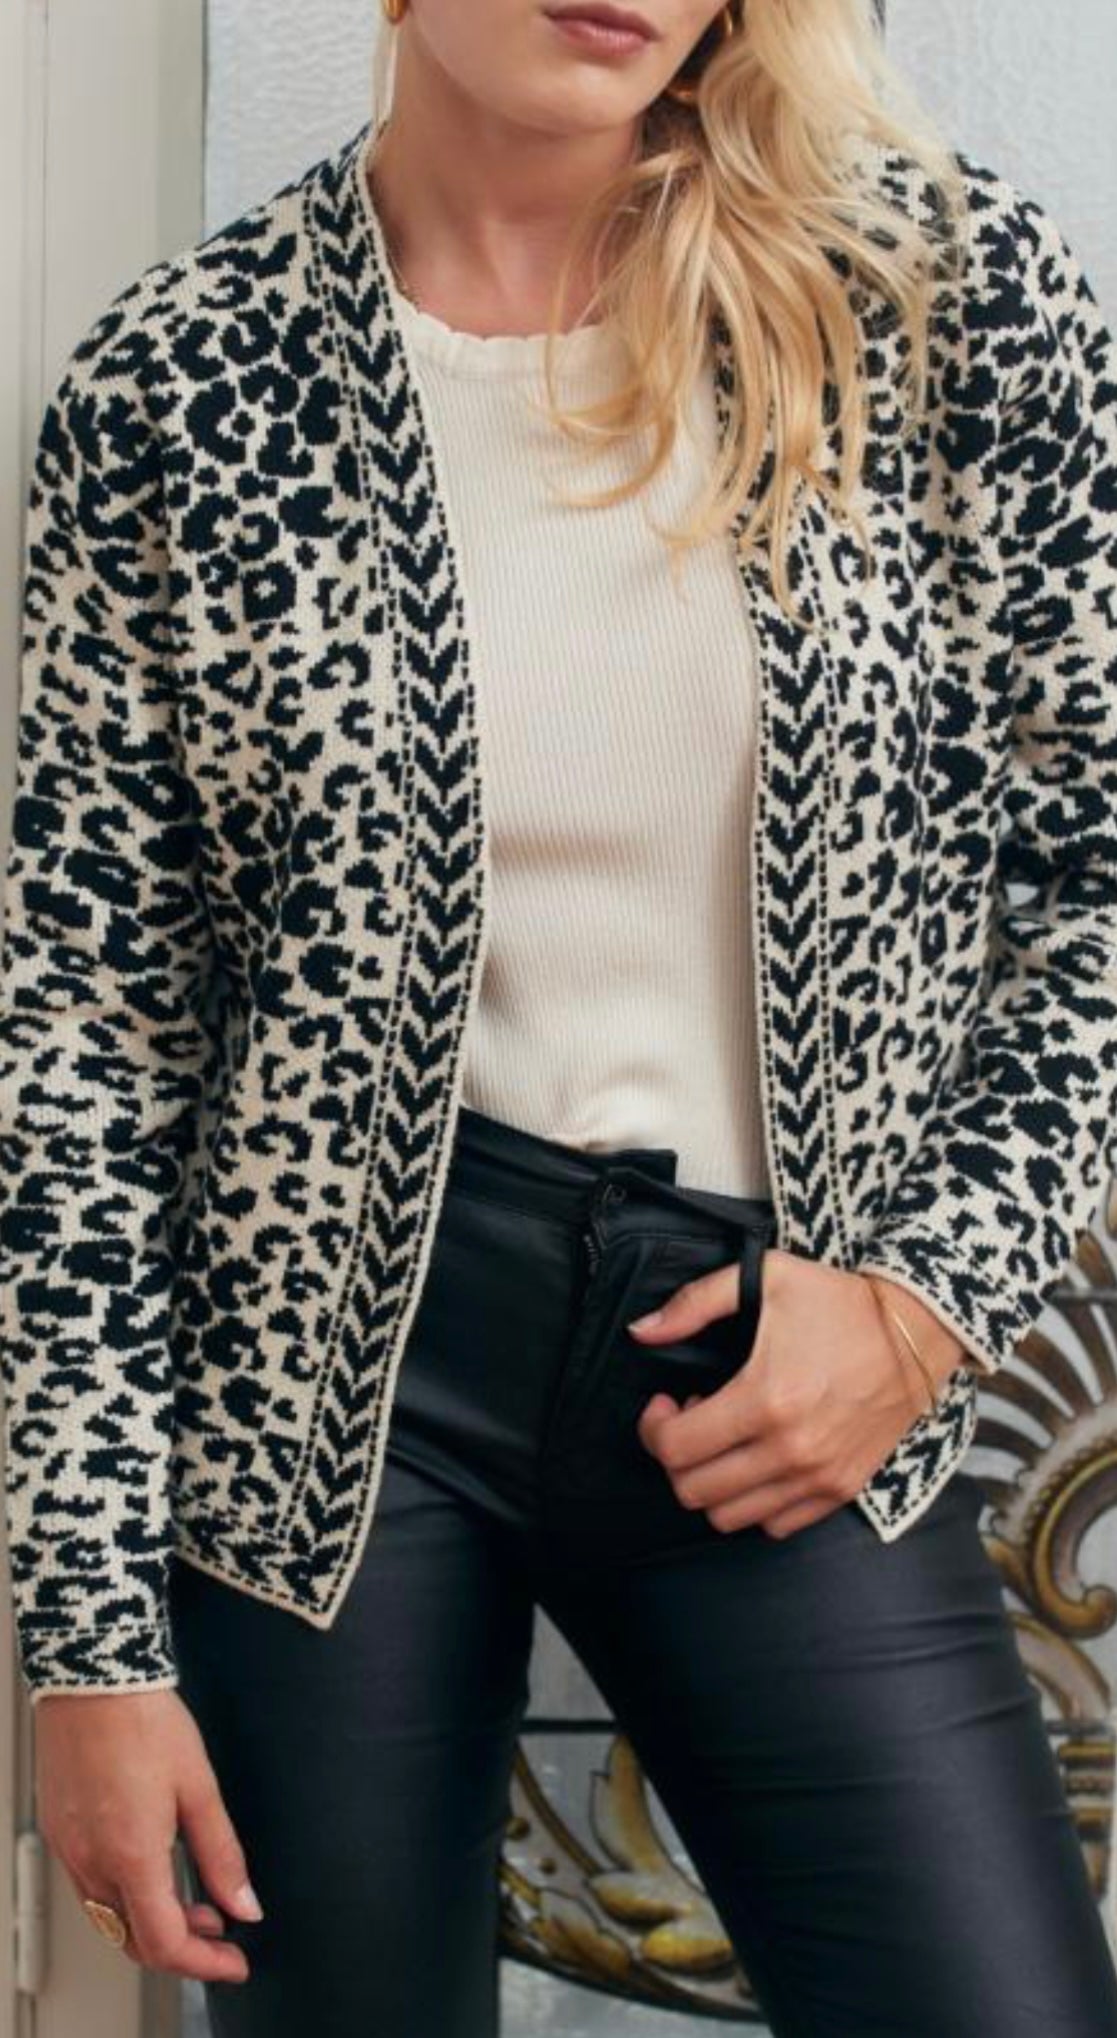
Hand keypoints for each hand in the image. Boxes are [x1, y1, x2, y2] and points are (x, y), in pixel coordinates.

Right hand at [34, 1688, 260, 1982]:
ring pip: (110, 1919)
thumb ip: (222, 1854)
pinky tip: (154, 1872)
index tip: (234, 1961)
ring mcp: (70, 1849)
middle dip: (182, 1949)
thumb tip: (244, 1905)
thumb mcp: (199, 1787)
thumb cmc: (144, 1720)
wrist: (93, 1677)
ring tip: (194, 1901)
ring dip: (153, 1924)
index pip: (166, 1943)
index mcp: (132, 1856)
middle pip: (133, 1942)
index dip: (205, 1964)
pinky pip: (91, 1889)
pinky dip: (126, 1898)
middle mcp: (93, 1862)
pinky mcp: (61, 1832)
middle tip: (220, 1932)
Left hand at [629, 1247, 964, 1538]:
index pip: (676, 1448)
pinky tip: (757, 1460)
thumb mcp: (766, 1278)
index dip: (654, 1428)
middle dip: (675, 1458)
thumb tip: (640, 1331)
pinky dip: (752, 1502)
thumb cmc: (839, 1302)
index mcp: (764, 1399)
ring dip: (711, 1483)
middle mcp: (790, 1449)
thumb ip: (694, 1303)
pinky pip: (774, 1524)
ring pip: (728, 1517)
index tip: (665, 1403)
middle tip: (691, 1421)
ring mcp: (818, 1476)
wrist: (917, 1331)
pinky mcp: (841, 1489)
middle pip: (694, 1491)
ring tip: (726, 1441)